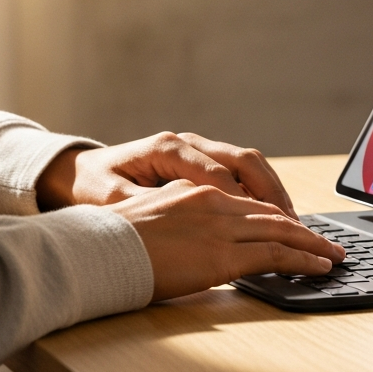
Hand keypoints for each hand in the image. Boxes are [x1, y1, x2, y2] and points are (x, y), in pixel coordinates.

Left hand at [36, 131, 298, 218]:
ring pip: (249, 163)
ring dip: (272, 191)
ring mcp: (198, 150)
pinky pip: (242, 172)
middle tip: (294, 225)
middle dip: (271, 192)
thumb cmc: (92, 187)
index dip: (241, 202)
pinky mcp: (202, 162)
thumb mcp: (110, 200)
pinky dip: (261, 192)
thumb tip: (172, 219)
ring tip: (294, 223)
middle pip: (243, 160)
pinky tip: (274, 217)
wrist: (78, 172)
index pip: (217, 174)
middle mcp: (190, 143)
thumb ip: (142, 207)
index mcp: (168, 148)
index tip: (262, 228)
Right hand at [106, 181, 345, 300]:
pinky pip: (274, 254)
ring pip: (279, 230)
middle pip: (270, 213)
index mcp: (194, 191)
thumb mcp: (150, 216)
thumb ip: (178, 217)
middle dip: (301, 228)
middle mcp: (212, 201)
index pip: (247, 202)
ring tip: (331, 255)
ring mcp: (219, 226)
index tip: (293, 226)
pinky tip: (318, 266)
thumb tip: (192, 232)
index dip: (275, 215)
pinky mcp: (221, 254)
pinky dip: (302, 259)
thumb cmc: (110, 241)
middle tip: (325, 241)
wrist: (92, 250)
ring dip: (310, 243)